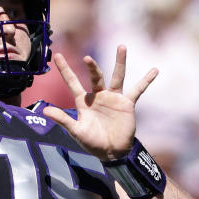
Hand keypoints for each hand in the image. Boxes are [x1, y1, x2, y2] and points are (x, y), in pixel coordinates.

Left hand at [42, 46, 157, 160]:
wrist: (112, 152)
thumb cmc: (92, 142)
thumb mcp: (76, 131)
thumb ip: (62, 119)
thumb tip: (44, 110)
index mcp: (84, 101)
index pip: (72, 82)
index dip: (65, 69)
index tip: (58, 55)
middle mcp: (99, 96)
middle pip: (96, 76)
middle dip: (92, 67)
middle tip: (86, 58)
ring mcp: (114, 98)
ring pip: (117, 76)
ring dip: (120, 62)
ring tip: (121, 47)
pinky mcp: (127, 104)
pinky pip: (138, 90)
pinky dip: (146, 81)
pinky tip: (154, 70)